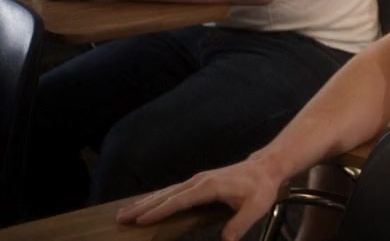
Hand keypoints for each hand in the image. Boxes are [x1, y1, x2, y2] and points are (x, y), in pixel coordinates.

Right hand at [117, 156, 285, 240]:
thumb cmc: (261, 187)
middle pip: (166, 195)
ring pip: (167, 192)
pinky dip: (157, 198)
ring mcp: (197, 180)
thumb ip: (240, 224)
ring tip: (125, 212)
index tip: (141, 221)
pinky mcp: (199, 182)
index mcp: (209, 187)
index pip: (179, 201)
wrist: (266, 167)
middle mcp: (198, 181)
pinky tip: (147, 205)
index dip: (160, 211)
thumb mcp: (256, 207)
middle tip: (120, 218)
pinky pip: (173, 191)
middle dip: (143, 207)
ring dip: (146, 202)